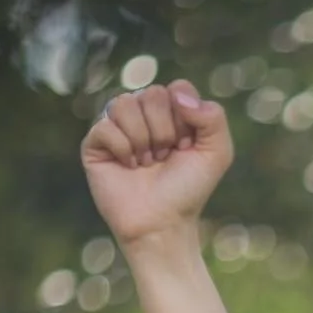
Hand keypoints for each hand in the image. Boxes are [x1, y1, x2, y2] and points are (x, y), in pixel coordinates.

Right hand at [81, 79, 232, 248]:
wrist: (162, 223)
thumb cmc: (188, 190)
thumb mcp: (217, 153)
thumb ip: (213, 116)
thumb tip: (176, 94)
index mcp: (171, 113)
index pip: (176, 89)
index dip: (185, 119)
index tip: (187, 147)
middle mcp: (143, 115)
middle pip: (152, 93)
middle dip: (164, 130)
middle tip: (164, 157)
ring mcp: (117, 126)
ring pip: (124, 103)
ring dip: (142, 139)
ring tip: (146, 163)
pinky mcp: (94, 143)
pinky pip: (104, 125)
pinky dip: (122, 148)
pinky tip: (128, 166)